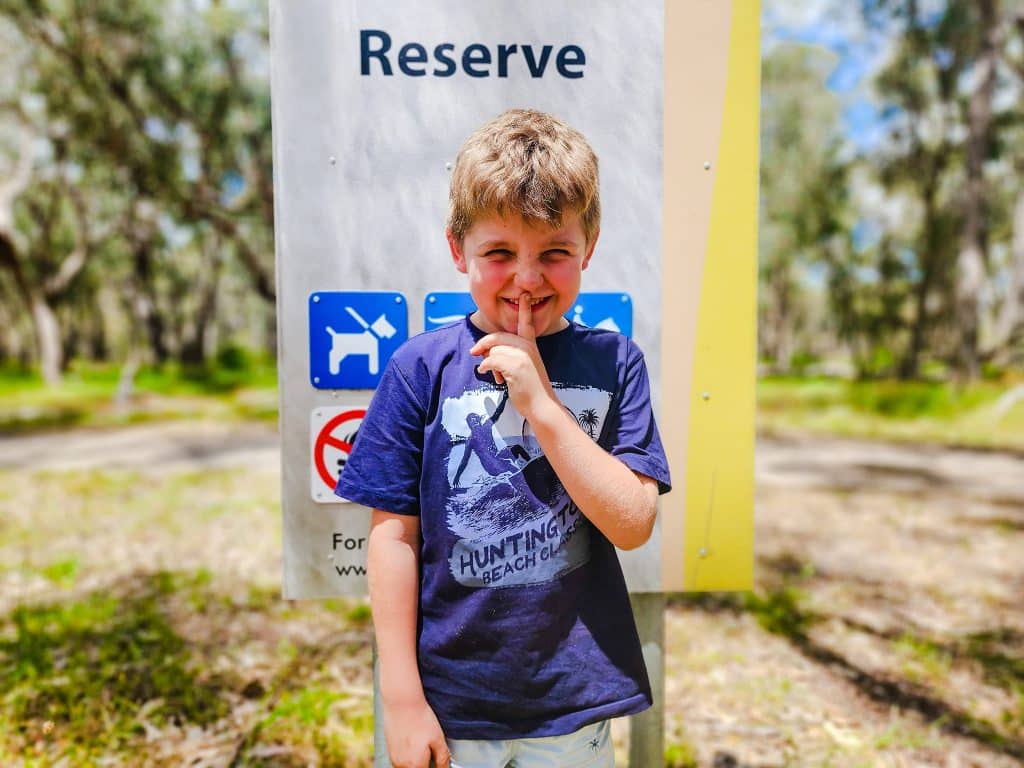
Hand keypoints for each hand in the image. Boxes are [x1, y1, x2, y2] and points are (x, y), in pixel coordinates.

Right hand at [383, 696, 449, 767]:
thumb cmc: (420, 719)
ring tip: (421, 743)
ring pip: (407, 766)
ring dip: (415, 761)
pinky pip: (400, 759)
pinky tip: (413, 740)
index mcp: (415, 765)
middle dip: (425, 764)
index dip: (435, 767)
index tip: (436, 760)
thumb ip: (442, 758)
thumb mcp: (438, 739)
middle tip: (430, 749)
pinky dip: (408, 754)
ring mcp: (393, 757)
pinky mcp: (389, 749)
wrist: (401, 703)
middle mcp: (401, 765)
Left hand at [470, 292, 555, 418]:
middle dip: (484, 345)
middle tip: (474, 353)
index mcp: (531, 345)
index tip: (524, 295)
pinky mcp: (515, 366)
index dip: (525, 309)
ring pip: (493, 350)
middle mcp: (528, 347)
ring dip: (488, 363)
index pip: (526, 323)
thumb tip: (486, 353)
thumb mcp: (523, 367)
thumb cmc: (531, 390)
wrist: (542, 405)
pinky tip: (489, 374)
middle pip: (498, 337)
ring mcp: (522, 356)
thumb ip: (510, 355)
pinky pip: (491, 360)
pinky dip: (486, 367)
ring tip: (495, 376)